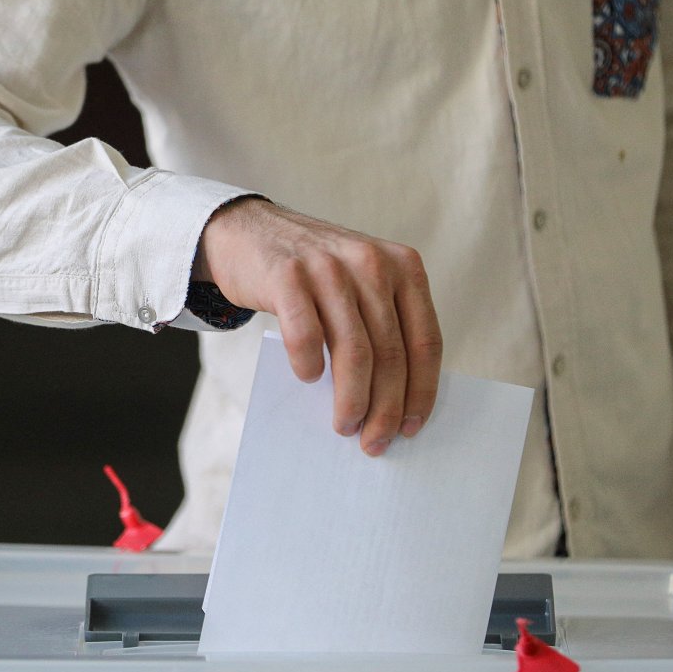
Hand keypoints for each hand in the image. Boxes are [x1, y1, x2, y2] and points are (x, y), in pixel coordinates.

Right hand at [195, 198, 441, 454]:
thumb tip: (398, 399)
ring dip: (351, 400)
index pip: (425, 341)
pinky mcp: (287, 275)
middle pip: (391, 353)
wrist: (247, 230)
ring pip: (354, 351)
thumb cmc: (312, 273)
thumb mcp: (361, 281)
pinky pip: (306, 335)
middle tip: (374, 441)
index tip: (412, 427)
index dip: (421, 391)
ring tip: (344, 425)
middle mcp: (371, 263)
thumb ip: (384, 321)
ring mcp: (328, 267)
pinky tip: (308, 377)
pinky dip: (309, 365)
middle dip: (386, 408)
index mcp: (403, 266)